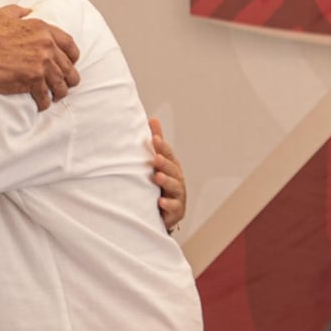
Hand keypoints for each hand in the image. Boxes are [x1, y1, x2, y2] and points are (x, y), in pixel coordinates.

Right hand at [0, 5, 80, 110]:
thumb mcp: (0, 14)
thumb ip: (18, 11)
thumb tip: (28, 10)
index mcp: (42, 29)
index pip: (69, 43)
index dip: (73, 56)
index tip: (71, 62)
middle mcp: (46, 46)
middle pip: (68, 66)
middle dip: (70, 77)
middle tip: (68, 83)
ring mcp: (41, 65)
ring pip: (60, 83)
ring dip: (60, 92)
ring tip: (56, 96)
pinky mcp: (33, 81)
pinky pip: (45, 95)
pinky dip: (45, 102)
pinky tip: (42, 104)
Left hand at [149, 117, 186, 232]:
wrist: (165, 211)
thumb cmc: (161, 183)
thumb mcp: (158, 162)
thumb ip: (157, 141)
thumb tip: (153, 118)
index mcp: (172, 166)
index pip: (168, 154)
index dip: (162, 147)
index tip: (155, 139)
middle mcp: (177, 179)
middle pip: (173, 169)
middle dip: (165, 163)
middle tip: (156, 158)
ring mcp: (178, 195)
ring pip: (175, 187)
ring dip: (167, 181)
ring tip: (158, 177)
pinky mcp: (176, 210)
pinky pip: (173, 207)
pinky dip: (167, 204)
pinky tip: (160, 202)